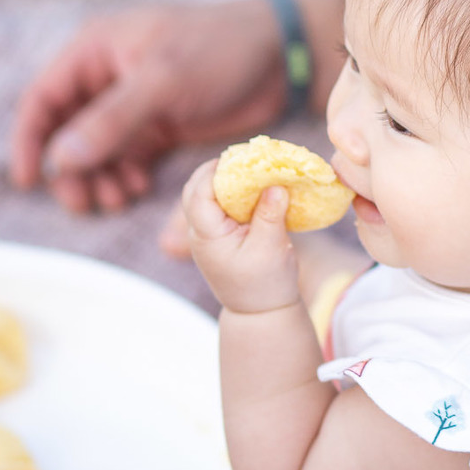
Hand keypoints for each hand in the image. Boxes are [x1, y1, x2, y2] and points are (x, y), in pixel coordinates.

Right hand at [9, 0, 290, 218]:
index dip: (29, 139)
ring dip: (98, 178)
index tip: (29, 180)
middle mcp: (107, 76)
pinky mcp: (159, 126)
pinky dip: (125, 176)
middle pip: (66, 131)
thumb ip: (110, 120)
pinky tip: (139, 187)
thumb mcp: (162, 82)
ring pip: (96, 151)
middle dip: (70, 169)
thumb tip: (59, 158)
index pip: (43, 98)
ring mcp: (133, 104)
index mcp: (96, 50)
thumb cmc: (218, 49)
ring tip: (117, 199)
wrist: (281, 55)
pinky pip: (126, 158)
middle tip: (84, 202)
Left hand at [181, 160, 299, 313]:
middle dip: (215, 170)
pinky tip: (250, 187)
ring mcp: (205, 236)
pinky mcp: (216, 236)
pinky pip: (215, 206)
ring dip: (221, 180)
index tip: (240, 156)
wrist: (260, 313)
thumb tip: (275, 183)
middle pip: (194, 190)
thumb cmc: (266, 284)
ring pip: (202, 196)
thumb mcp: (272, 248)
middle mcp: (199, 233)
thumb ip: (271, 214)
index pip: (199, 193)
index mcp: (207, 236)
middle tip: (243, 157)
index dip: (215, 170)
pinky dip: (228, 192)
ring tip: (248, 169)